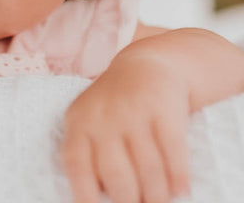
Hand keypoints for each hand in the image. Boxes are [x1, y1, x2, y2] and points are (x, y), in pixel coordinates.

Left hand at [62, 51, 190, 202]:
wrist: (144, 66)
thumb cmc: (112, 106)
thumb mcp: (88, 121)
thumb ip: (87, 154)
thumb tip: (95, 198)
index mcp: (78, 122)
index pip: (76, 165)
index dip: (85, 196)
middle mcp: (103, 117)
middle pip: (117, 176)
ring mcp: (134, 111)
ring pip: (148, 170)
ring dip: (157, 197)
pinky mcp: (163, 109)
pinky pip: (174, 153)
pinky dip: (177, 177)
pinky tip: (179, 188)